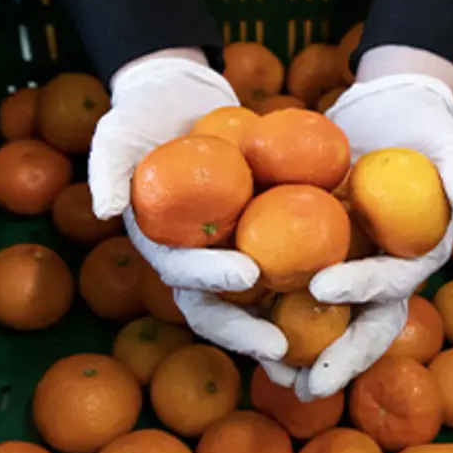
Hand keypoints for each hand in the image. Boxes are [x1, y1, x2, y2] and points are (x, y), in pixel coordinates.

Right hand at [89, 51, 287, 362]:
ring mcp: (227, 256)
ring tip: (316, 352)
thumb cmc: (141, 114)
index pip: (182, 272)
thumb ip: (105, 168)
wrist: (179, 100)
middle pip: (219, 308)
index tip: (247, 273)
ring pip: (255, 305)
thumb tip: (104, 211)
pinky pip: (288, 270)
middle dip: (246, 331)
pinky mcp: (259, 242)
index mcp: (162, 246)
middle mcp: (195, 262)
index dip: (210, 277)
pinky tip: (349, 295)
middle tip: (281, 347)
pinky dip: (311, 286)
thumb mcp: (117, 132)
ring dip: (281, 331)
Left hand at [263, 56, 452, 399]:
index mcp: (414, 258)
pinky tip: (239, 326)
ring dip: (301, 355)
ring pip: (327, 323)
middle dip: (338, 360)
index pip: (390, 282)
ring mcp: (349, 271)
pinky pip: (293, 292)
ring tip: (271, 376)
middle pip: (364, 327)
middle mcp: (382, 275)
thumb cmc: (424, 128)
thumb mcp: (449, 142)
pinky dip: (270, 313)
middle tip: (306, 387)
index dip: (362, 287)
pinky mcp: (318, 258)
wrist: (388, 112)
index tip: (323, 285)